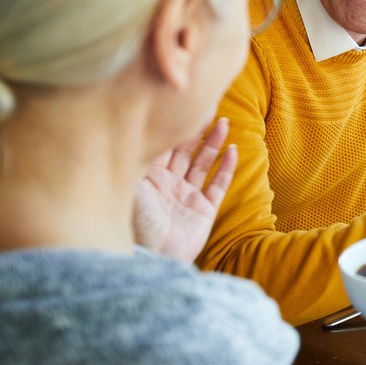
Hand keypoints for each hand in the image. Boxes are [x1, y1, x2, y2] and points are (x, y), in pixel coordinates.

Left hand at [133, 118, 235, 262]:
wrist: (152, 258)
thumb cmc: (136, 223)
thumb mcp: (133, 184)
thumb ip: (140, 156)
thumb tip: (140, 124)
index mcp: (148, 177)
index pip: (163, 145)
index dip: (175, 126)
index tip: (184, 106)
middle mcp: (168, 184)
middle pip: (185, 151)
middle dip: (196, 130)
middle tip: (208, 107)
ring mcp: (186, 197)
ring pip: (203, 163)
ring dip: (213, 144)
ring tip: (224, 124)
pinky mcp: (203, 210)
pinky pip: (217, 185)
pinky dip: (226, 168)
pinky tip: (232, 151)